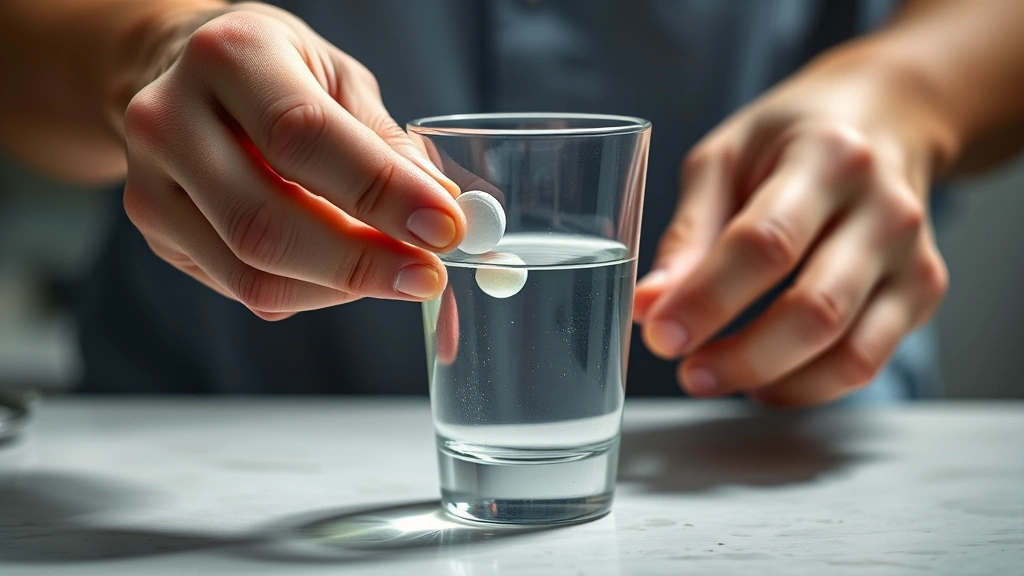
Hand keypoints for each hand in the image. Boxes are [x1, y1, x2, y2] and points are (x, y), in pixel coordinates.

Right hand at [122, 3, 463, 319]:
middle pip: (265, 222)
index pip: (303, 137)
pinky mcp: (157, 235)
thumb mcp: (342, 82)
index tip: (444, 229)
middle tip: (428, 275)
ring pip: (252, 272)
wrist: (191, 80)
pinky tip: (345, 272)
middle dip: (361, 261)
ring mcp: (150, 184)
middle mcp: (170, 119)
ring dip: (340, 286)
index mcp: (229, 57)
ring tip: (396, 273)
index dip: (381, 191)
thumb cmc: (282, 76)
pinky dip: (312, 292)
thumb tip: (441, 209)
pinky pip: (244, 289)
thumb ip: (387, 144)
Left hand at [633, 49, 952, 406]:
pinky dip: (807, 387)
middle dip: (741, 356)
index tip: (659, 334)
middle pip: (815, 309)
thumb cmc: (789, 138)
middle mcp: (883, 207)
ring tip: (714, 377)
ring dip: (771, 379)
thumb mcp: (724, 157)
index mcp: (826, 157)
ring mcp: (912, 254)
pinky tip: (762, 381)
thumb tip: (647, 305)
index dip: (708, 298)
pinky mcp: (924, 291)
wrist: (885, 116)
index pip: (764, 243)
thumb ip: (688, 231)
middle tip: (685, 370)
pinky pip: (866, 361)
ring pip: (848, 349)